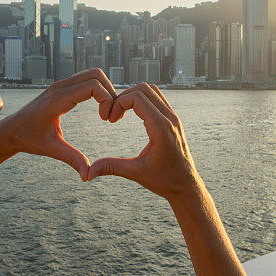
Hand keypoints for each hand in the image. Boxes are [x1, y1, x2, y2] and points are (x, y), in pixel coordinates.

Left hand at [0, 69, 115, 179]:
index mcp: (58, 100)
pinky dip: (98, 89)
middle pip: (96, 74)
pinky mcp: (62, 87)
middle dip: (110, 92)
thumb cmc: (28, 138)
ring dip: (106, 89)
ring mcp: (61, 85)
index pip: (92, 86)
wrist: (11, 129)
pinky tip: (99, 108)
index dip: (107, 100)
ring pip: (92, 74)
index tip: (106, 120)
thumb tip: (88, 176)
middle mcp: (60, 87)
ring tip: (107, 112)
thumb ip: (72, 159)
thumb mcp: (51, 149)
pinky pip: (86, 79)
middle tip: (111, 115)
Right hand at [87, 83, 202, 201]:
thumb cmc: (165, 181)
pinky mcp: (173, 120)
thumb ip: (112, 167)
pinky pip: (158, 99)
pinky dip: (142, 101)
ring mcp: (173, 118)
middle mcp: (170, 118)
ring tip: (121, 113)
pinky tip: (132, 115)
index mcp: (161, 128)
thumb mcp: (136, 173)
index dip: (118, 103)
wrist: (187, 186)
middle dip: (124, 97)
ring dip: (133, 96)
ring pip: (152, 91)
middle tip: (113, 115)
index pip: (137, 98)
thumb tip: (89, 172)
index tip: (110, 120)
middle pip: (144, 89)